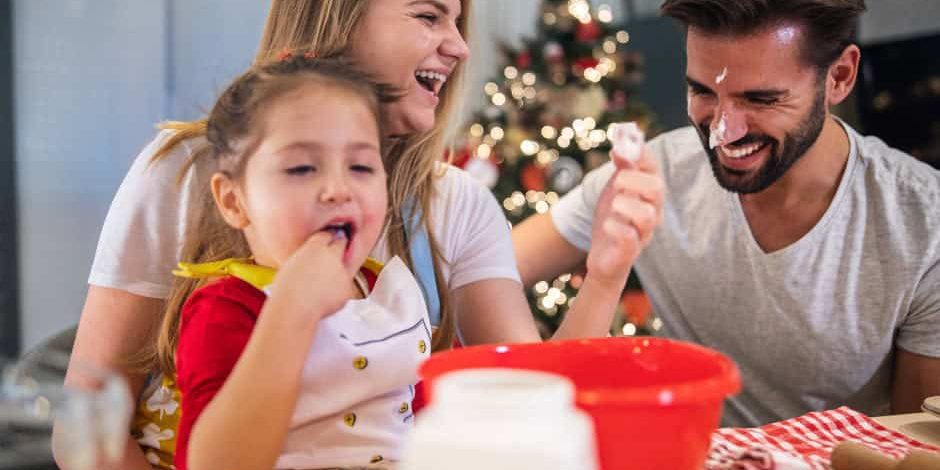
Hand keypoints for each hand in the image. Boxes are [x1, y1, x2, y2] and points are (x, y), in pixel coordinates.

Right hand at [266, 232, 350, 324]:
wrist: (294, 309)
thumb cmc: (287, 290)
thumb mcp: (292, 263)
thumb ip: (307, 256)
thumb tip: (314, 257)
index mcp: (315, 246)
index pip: (327, 235)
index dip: (327, 240)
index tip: (328, 242)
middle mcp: (332, 255)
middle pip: (341, 244)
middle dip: (338, 248)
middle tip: (330, 259)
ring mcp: (342, 271)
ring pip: (344, 268)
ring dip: (337, 273)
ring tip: (320, 287)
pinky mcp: (347, 287)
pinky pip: (344, 287)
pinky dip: (338, 291)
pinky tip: (324, 297)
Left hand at [586, 145, 663, 284]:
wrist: (603, 256)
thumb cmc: (614, 219)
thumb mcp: (615, 190)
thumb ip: (621, 167)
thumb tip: (622, 142)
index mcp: (648, 194)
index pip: (654, 169)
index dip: (641, 155)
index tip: (623, 146)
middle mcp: (652, 212)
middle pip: (658, 189)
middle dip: (636, 179)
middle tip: (618, 180)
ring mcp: (642, 233)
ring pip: (647, 215)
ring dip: (628, 204)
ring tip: (614, 204)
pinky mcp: (629, 252)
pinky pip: (629, 239)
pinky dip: (617, 228)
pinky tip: (607, 224)